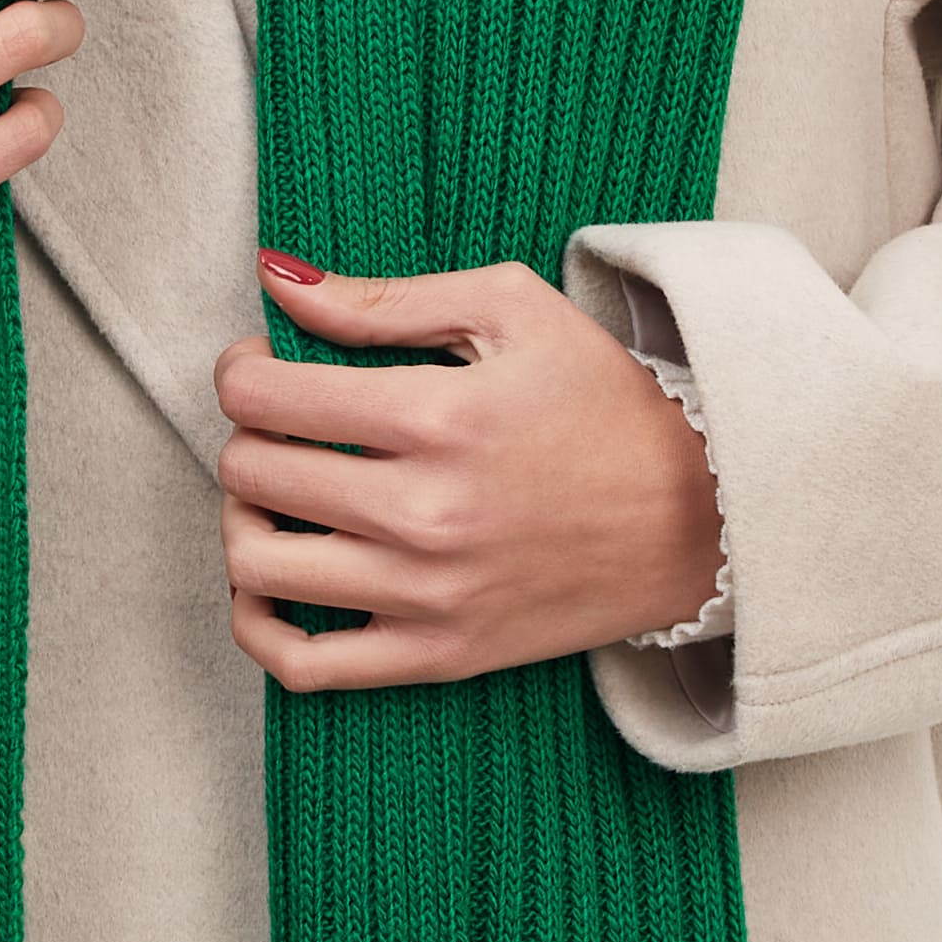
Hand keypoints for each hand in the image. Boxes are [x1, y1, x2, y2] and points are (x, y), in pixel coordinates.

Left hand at [212, 253, 724, 691]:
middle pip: (251, 475)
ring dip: (243, 520)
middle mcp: (423, 513)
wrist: (698, 516)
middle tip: (281, 422)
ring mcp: (427, 595)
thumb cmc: (604, 402)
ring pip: (257, 566)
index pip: (265, 398)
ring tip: (276, 495)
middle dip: (247, 436)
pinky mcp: (438, 654)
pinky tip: (274, 582)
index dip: (242, 370)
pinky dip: (259, 625)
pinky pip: (303, 665)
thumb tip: (274, 277)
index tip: (262, 365)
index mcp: (437, 417)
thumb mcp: (510, 311)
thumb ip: (384, 299)